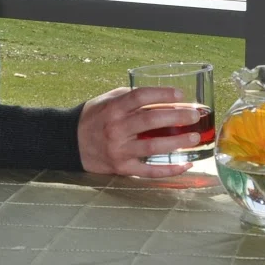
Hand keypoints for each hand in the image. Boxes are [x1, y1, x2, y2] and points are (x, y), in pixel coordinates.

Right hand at [77, 86, 205, 176]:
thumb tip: (164, 96)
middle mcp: (116, 129)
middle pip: (151, 121)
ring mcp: (119, 150)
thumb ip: (132, 98)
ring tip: (194, 138)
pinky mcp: (122, 168)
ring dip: (177, 143)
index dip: (162, 94)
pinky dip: (168, 169)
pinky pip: (148, 171)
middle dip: (176, 116)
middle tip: (195, 115)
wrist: (70, 142)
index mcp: (113, 109)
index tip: (181, 94)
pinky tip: (184, 165)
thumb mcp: (108, 100)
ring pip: (152, 147)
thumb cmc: (94, 118)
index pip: (141, 97)